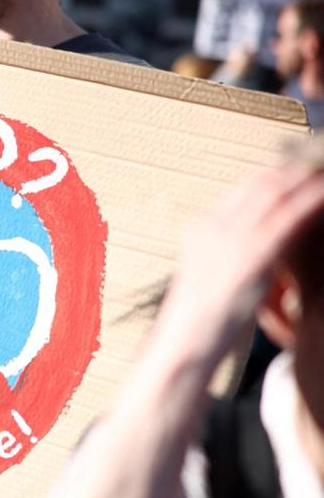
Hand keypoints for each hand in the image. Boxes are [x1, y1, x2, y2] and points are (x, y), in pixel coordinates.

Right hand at [151, 159, 323, 366]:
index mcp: (201, 227)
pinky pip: (288, 219)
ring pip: (276, 194)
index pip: (242, 189)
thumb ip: (232, 252)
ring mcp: (231, 239)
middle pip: (260, 184)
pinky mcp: (252, 255)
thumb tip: (264, 244)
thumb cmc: (201, 317)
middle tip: (317, 158)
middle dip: (293, 168)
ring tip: (323, 166)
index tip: (297, 167)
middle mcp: (214, 225)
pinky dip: (310, 201)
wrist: (187, 339)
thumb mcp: (212, 275)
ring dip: (305, 177)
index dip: (274, 173)